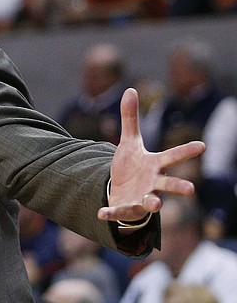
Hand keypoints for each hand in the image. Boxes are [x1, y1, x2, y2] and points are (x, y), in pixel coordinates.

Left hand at [97, 88, 204, 222]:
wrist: (122, 191)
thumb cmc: (132, 166)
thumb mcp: (129, 142)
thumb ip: (131, 119)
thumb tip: (130, 89)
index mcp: (155, 165)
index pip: (172, 156)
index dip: (186, 151)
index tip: (202, 145)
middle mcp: (153, 183)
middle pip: (168, 185)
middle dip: (178, 186)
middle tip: (191, 189)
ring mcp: (141, 198)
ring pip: (151, 202)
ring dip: (153, 203)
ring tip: (155, 204)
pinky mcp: (126, 209)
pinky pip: (120, 212)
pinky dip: (111, 213)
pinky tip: (101, 213)